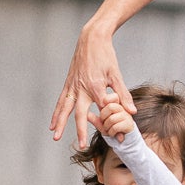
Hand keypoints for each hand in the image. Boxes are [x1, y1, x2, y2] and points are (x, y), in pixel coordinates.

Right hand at [50, 23, 135, 146]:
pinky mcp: (68, 83)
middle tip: (82, 146)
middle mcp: (82, 88)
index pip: (104, 110)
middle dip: (80, 130)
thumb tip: (132, 112)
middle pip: (79, 113)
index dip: (111, 125)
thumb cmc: (106, 56)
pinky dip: (57, 112)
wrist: (91, 39)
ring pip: (65, 108)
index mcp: (96, 86)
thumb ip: (123, 94)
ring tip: (55, 136)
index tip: (118, 137)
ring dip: (60, 123)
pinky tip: (53, 123)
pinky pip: (61, 101)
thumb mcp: (116, 74)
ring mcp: (73, 86)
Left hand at [98, 92, 135, 142]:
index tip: (103, 110)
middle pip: (110, 107)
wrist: (125, 140)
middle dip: (104, 117)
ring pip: (112, 119)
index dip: (106, 102)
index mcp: (117, 104)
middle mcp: (123, 108)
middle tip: (105, 123)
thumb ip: (95, 119)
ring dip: (107, 127)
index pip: (111, 97)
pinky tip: (113, 134)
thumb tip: (87, 115)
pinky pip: (116, 127)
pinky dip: (111, 133)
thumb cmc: (113, 130)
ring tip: (109, 130)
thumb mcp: (102, 124)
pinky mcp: (129, 124)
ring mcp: (127, 115)